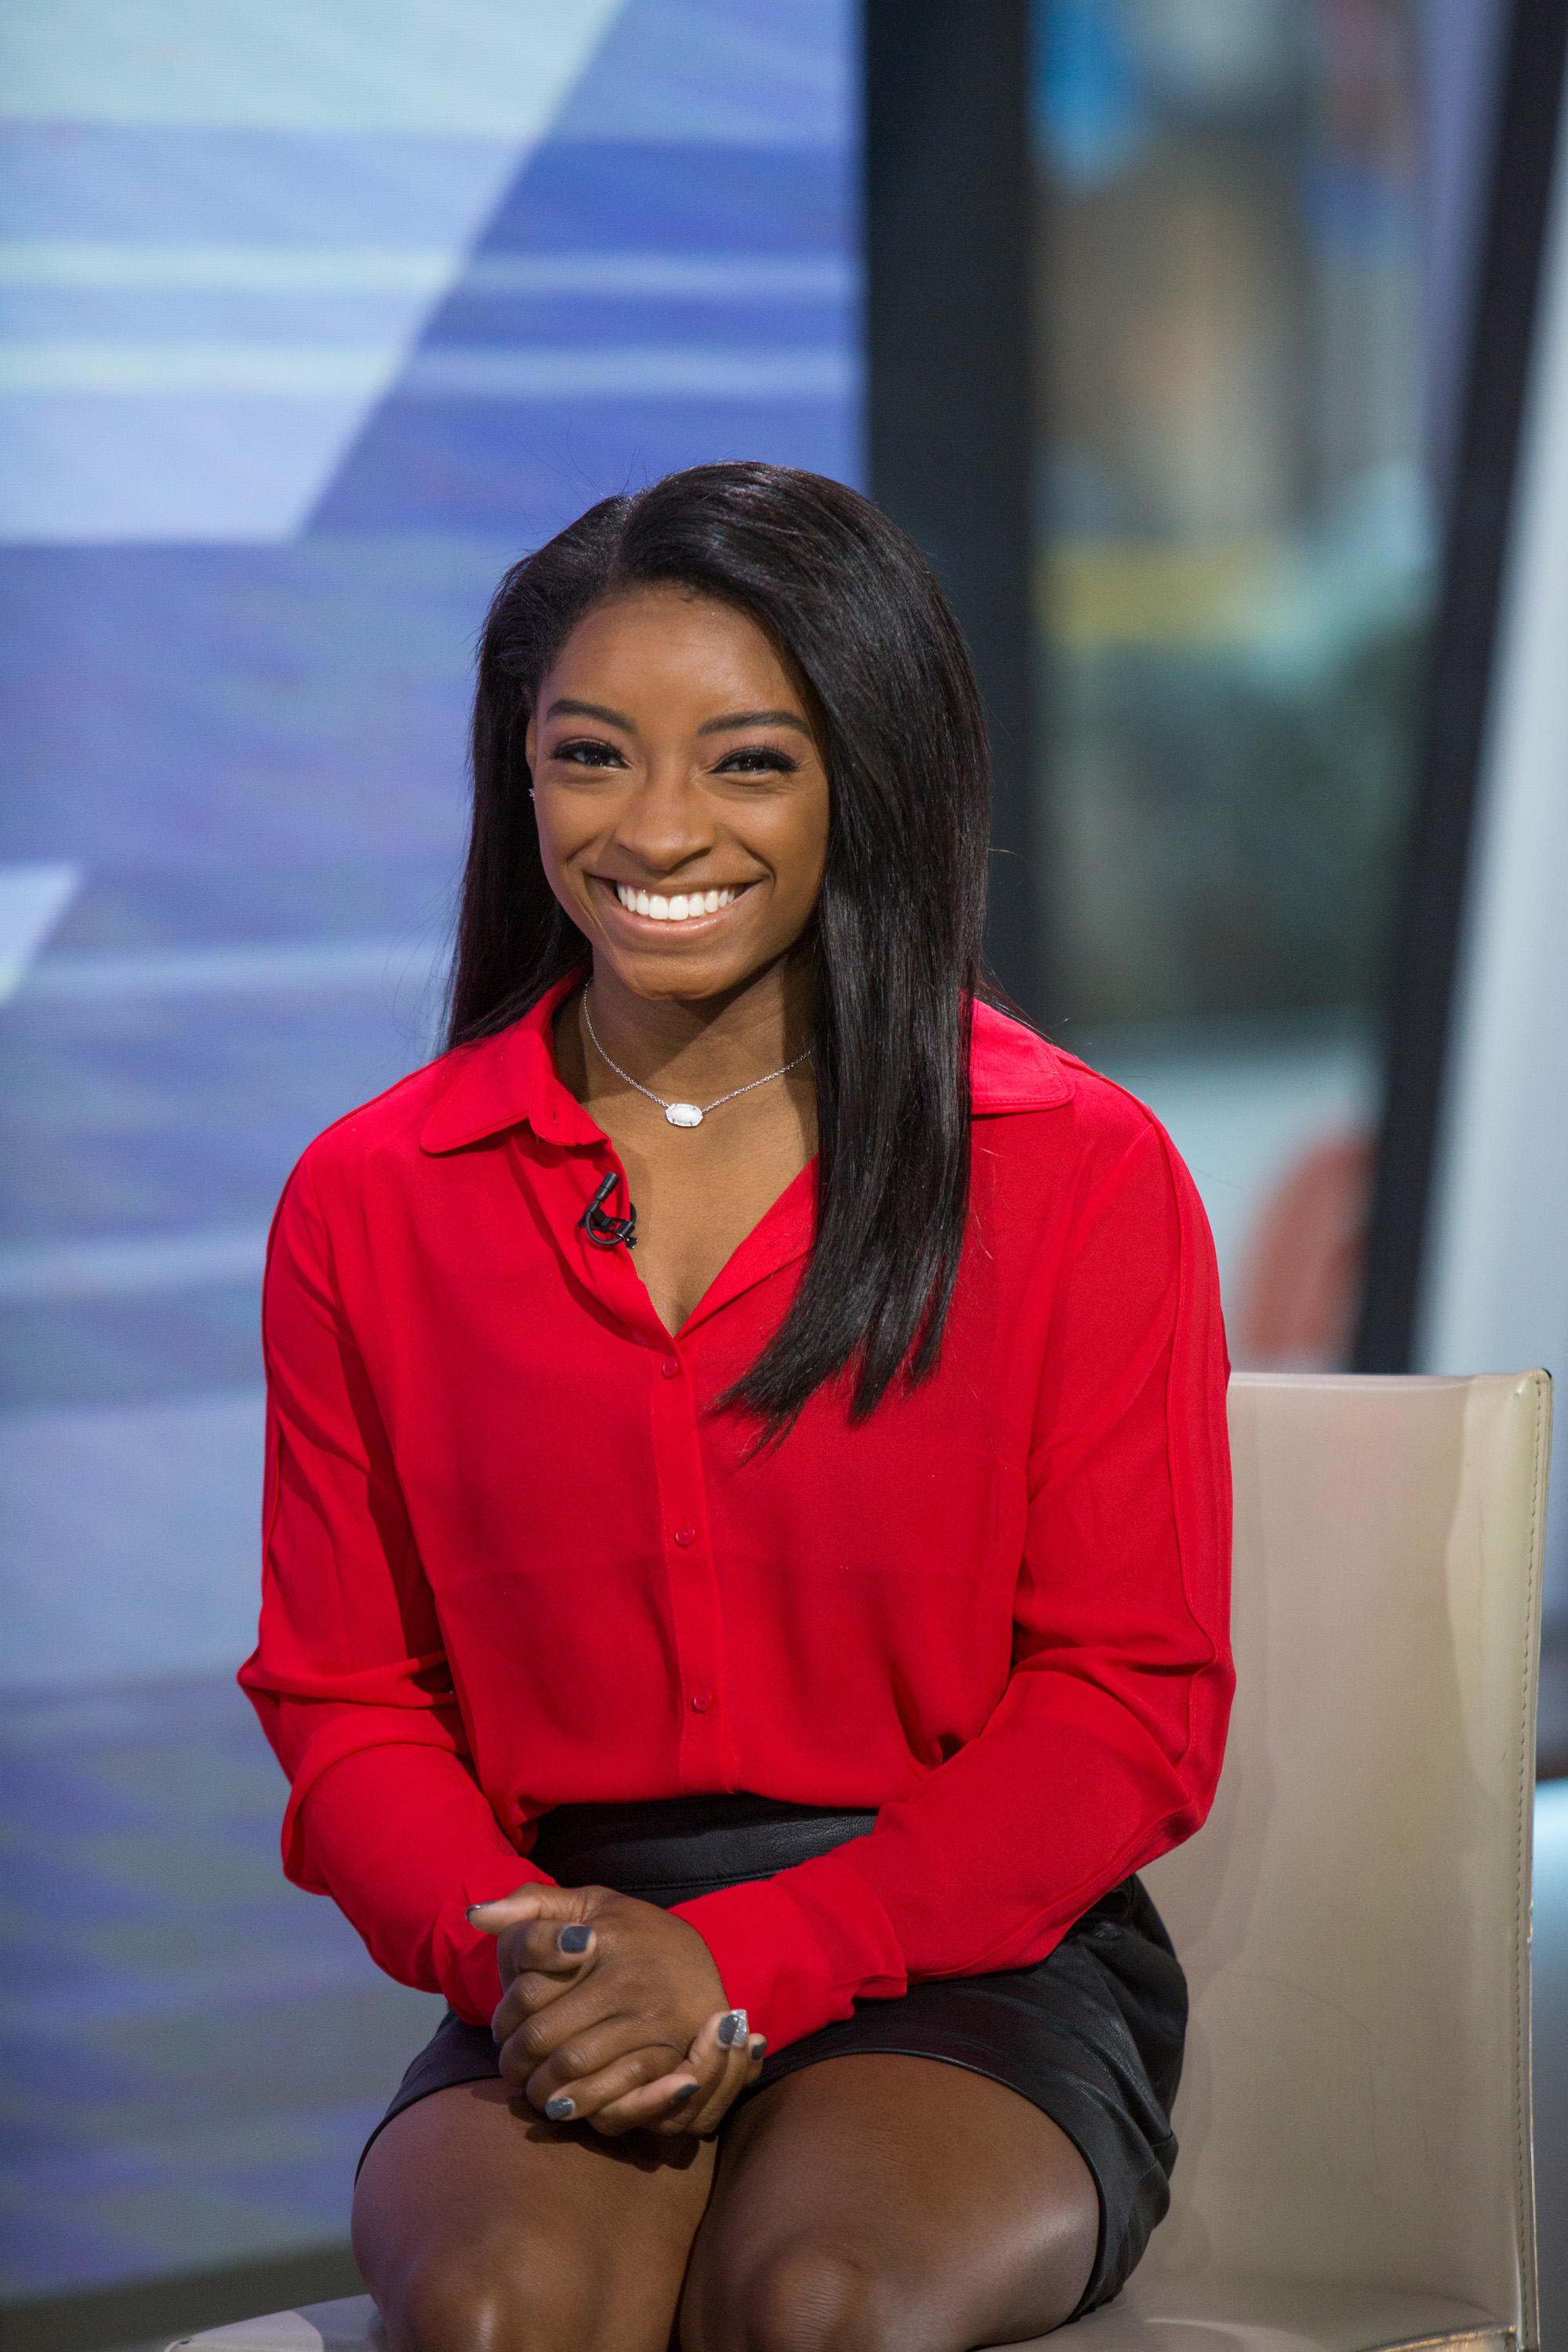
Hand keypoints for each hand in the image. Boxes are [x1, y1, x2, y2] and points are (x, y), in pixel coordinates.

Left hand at [467, 1882, 766, 2134]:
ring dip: (543, 2090)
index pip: (528, 1991)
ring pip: (573, 2070)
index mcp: (604, 1937)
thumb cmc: (632, 1933)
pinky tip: (571, 2105)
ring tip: (536, 2091)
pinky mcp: (675, 2058)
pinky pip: (617, 2097)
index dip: (504, 2018)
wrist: (701, 1962)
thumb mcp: (590, 1904)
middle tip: (512, 2070)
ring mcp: (655, 2021)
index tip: (503, 2028)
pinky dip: (585, 2108)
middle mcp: (630, 1979)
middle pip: (544, 2037)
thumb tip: (477, 1915)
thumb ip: (533, 1905)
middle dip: (516, 2063)